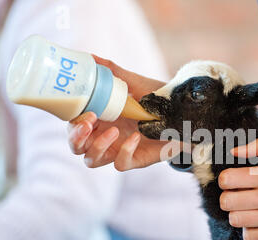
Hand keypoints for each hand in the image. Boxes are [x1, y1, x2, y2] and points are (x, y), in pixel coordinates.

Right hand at [67, 55, 171, 170]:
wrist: (184, 113)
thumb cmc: (157, 99)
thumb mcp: (135, 84)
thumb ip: (113, 72)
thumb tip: (90, 57)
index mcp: (101, 119)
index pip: (75, 126)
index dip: (73, 122)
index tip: (86, 111)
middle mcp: (105, 136)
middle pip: (76, 147)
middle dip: (77, 137)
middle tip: (89, 123)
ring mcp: (119, 150)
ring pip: (92, 160)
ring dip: (96, 147)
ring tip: (113, 130)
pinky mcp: (134, 160)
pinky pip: (119, 164)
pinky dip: (124, 152)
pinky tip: (136, 136)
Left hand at [218, 139, 257, 239]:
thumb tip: (234, 152)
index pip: (227, 179)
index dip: (226, 179)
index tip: (234, 179)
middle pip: (226, 201)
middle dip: (228, 196)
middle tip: (239, 194)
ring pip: (235, 220)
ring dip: (237, 213)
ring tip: (248, 208)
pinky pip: (250, 236)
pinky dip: (249, 229)